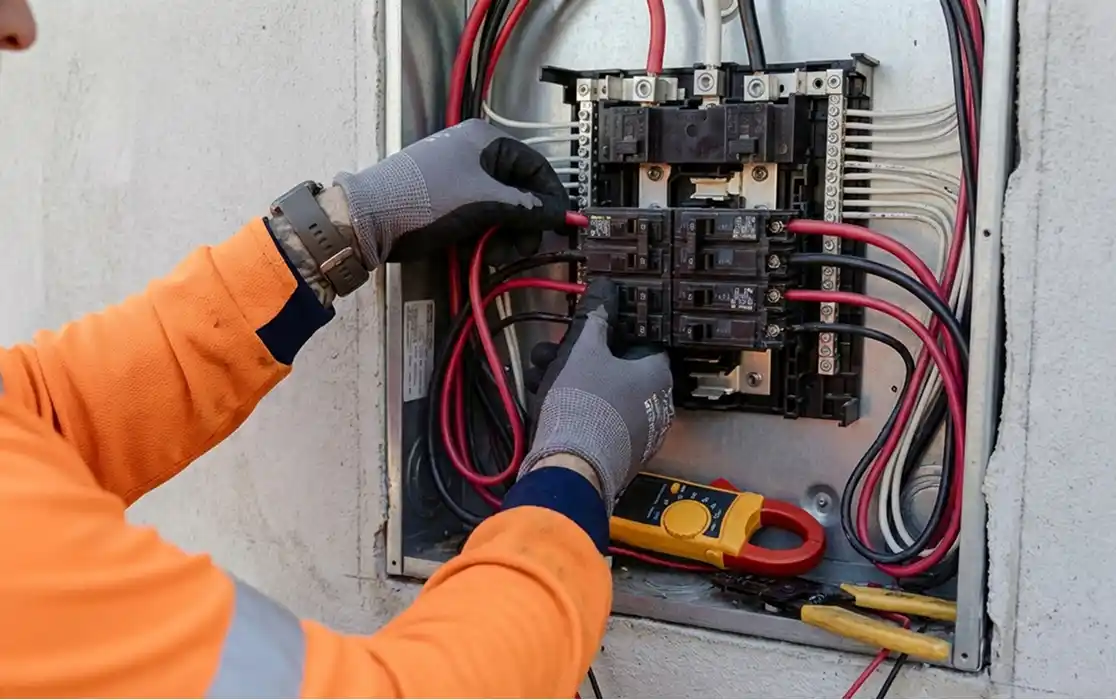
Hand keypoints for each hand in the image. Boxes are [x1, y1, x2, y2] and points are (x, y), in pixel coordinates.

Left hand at [333, 119, 570, 266]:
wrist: (368, 220)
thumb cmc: (424, 201)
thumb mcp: (484, 203)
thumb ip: (528, 208)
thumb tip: (561, 214)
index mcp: (485, 141)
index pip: (536, 167)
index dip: (551, 198)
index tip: (559, 226)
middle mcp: (475, 155)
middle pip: (520, 191)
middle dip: (522, 223)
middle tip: (521, 248)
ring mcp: (460, 178)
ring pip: (501, 210)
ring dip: (503, 235)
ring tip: (491, 253)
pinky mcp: (447, 201)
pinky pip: (480, 218)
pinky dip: (484, 236)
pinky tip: (477, 251)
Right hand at [519, 278, 674, 512]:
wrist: (572, 467)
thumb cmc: (585, 402)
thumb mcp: (584, 350)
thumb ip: (595, 316)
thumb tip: (604, 287)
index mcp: (657, 375)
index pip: (642, 340)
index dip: (611, 330)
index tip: (586, 328)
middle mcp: (657, 404)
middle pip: (616, 369)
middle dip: (578, 356)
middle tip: (550, 352)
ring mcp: (639, 433)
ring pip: (601, 394)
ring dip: (569, 380)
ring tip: (537, 374)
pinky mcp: (618, 453)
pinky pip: (598, 419)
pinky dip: (576, 407)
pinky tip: (545, 401)